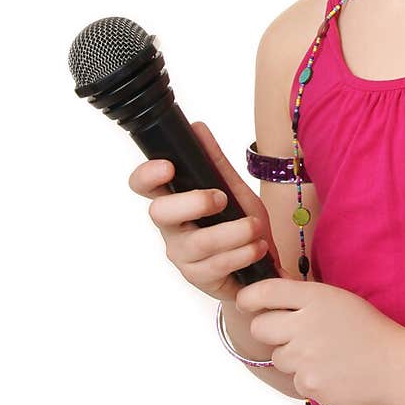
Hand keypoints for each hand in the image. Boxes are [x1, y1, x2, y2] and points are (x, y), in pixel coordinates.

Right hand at [127, 120, 279, 303]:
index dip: (147, 175)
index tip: (168, 166)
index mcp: (174, 200)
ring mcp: (182, 255)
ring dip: (233, 232)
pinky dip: (243, 253)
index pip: (143, 186)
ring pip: (196, 243)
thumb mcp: (233, 189)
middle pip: (159, 214)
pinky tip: (257, 247)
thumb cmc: (239, 225)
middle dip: (193, 203)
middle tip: (221, 199)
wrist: (260, 268)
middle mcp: (171, 228)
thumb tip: (197, 127)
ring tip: (255, 227)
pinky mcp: (199, 278)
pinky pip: (217, 266)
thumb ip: (215, 162)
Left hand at [234, 277, 404, 404]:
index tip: (247, 303)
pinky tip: (334, 374)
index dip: (249, 298)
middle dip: (271, 331)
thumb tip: (270, 295)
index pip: (264, 292)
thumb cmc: (372, 332)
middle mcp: (305, 325)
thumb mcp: (340, 301)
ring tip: (326, 356)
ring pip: (278, 357)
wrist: (400, 369)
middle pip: (260, 328)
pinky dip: (310, 379)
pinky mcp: (309, 385)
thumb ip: (305, 299)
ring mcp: (306, 357)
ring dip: (294, 358)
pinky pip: (296, 381)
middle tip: (294, 335)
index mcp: (315, 298)